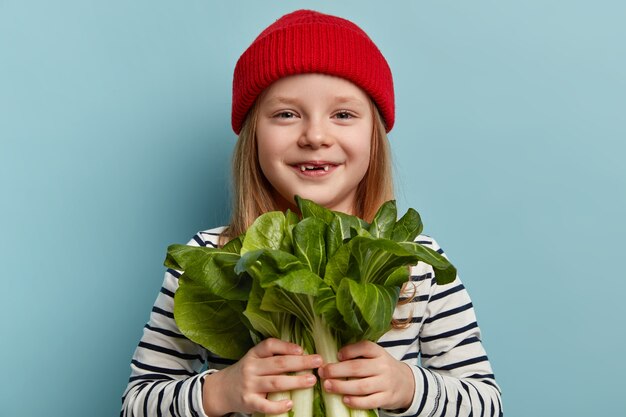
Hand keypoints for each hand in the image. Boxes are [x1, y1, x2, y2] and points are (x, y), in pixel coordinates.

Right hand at [202, 338, 321, 416]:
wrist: (222, 390)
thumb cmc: (246, 372)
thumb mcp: (255, 359)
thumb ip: (273, 356)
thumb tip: (303, 354)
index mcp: (254, 354)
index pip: (269, 346)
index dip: (286, 346)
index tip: (302, 349)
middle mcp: (251, 368)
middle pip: (278, 364)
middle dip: (300, 362)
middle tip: (318, 362)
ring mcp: (249, 385)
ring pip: (275, 383)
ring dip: (295, 381)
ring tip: (311, 381)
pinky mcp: (249, 402)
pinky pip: (265, 405)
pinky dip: (278, 405)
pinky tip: (290, 404)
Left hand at [317, 340, 414, 410]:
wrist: (406, 383)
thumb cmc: (382, 368)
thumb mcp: (375, 356)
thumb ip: (359, 355)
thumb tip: (331, 356)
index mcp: (379, 352)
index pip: (365, 347)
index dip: (350, 350)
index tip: (337, 355)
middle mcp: (383, 366)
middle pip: (358, 368)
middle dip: (337, 370)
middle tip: (323, 372)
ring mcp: (386, 383)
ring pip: (362, 386)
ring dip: (342, 386)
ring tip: (328, 386)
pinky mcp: (387, 398)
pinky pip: (370, 401)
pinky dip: (356, 402)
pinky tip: (344, 400)